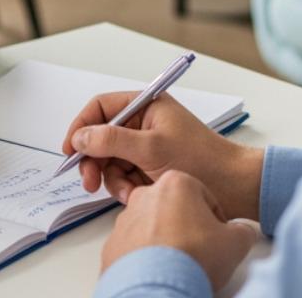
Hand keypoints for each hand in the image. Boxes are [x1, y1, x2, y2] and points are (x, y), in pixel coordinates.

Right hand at [64, 91, 263, 220]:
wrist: (232, 187)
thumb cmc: (200, 159)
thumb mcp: (151, 148)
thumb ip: (112, 140)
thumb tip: (81, 137)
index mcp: (146, 105)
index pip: (101, 107)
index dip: (81, 127)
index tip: (69, 150)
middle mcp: (143, 122)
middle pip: (101, 137)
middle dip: (94, 161)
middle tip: (89, 182)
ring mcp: (145, 146)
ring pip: (110, 161)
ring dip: (113, 179)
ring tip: (129, 193)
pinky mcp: (149, 167)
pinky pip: (123, 176)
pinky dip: (126, 188)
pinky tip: (138, 196)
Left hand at [101, 170, 256, 289]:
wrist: (157, 288)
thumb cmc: (193, 258)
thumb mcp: (236, 242)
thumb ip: (242, 231)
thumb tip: (241, 233)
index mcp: (175, 184)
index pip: (203, 197)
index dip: (215, 219)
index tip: (218, 236)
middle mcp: (145, 195)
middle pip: (174, 209)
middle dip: (187, 227)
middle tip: (200, 250)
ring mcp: (124, 220)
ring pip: (151, 227)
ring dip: (165, 241)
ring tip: (180, 264)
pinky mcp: (112, 245)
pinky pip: (134, 249)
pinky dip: (145, 258)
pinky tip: (160, 273)